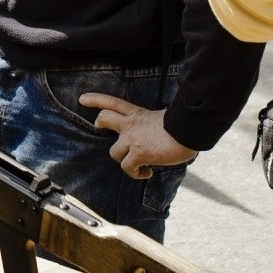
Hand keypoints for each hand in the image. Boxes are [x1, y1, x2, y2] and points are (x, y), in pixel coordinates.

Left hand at [80, 93, 196, 178]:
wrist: (190, 131)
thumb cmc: (184, 126)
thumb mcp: (164, 119)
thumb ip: (153, 125)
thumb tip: (158, 136)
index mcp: (138, 113)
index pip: (113, 102)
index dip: (96, 99)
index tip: (82, 98)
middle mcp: (131, 124)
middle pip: (105, 118)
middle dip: (100, 122)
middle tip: (99, 125)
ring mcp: (132, 139)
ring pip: (114, 152)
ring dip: (125, 160)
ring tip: (139, 164)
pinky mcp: (138, 154)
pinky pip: (128, 168)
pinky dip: (136, 173)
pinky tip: (148, 172)